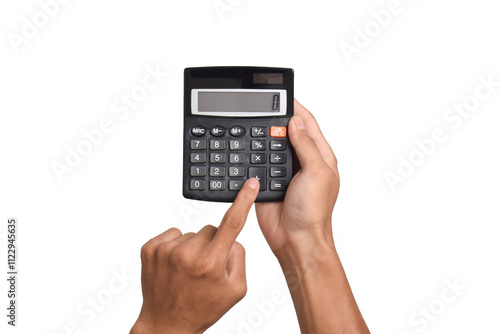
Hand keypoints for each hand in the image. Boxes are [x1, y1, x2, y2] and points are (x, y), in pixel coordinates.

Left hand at [131, 178, 259, 333]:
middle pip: (211, 229)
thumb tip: (230, 238)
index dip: (244, 201)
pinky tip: (175, 265)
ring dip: (193, 246)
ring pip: (192, 233)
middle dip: (213, 243)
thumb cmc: (202, 309)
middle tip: (205, 268)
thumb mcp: (235, 290)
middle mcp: (187, 254)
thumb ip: (239, 258)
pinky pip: (174, 234)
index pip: (232, 223)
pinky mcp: (150, 249)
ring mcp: (165, 251)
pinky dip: (177, 246)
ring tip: (187, 270)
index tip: (250, 184)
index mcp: (210, 264)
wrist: (166, 324)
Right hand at [256, 99, 339, 253]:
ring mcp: (284, 172)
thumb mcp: (317, 174)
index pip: (308, 124)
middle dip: (277, 119)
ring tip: (254, 123)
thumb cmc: (314, 212)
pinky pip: (258, 161)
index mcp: (320, 157)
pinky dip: (253, 153)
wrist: (295, 240)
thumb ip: (307, 147)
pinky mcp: (268, 181)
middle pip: (288, 132)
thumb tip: (295, 123)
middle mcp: (302, 162)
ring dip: (264, 135)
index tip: (284, 95)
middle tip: (263, 108)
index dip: (296, 108)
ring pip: (271, 145)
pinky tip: (246, 145)